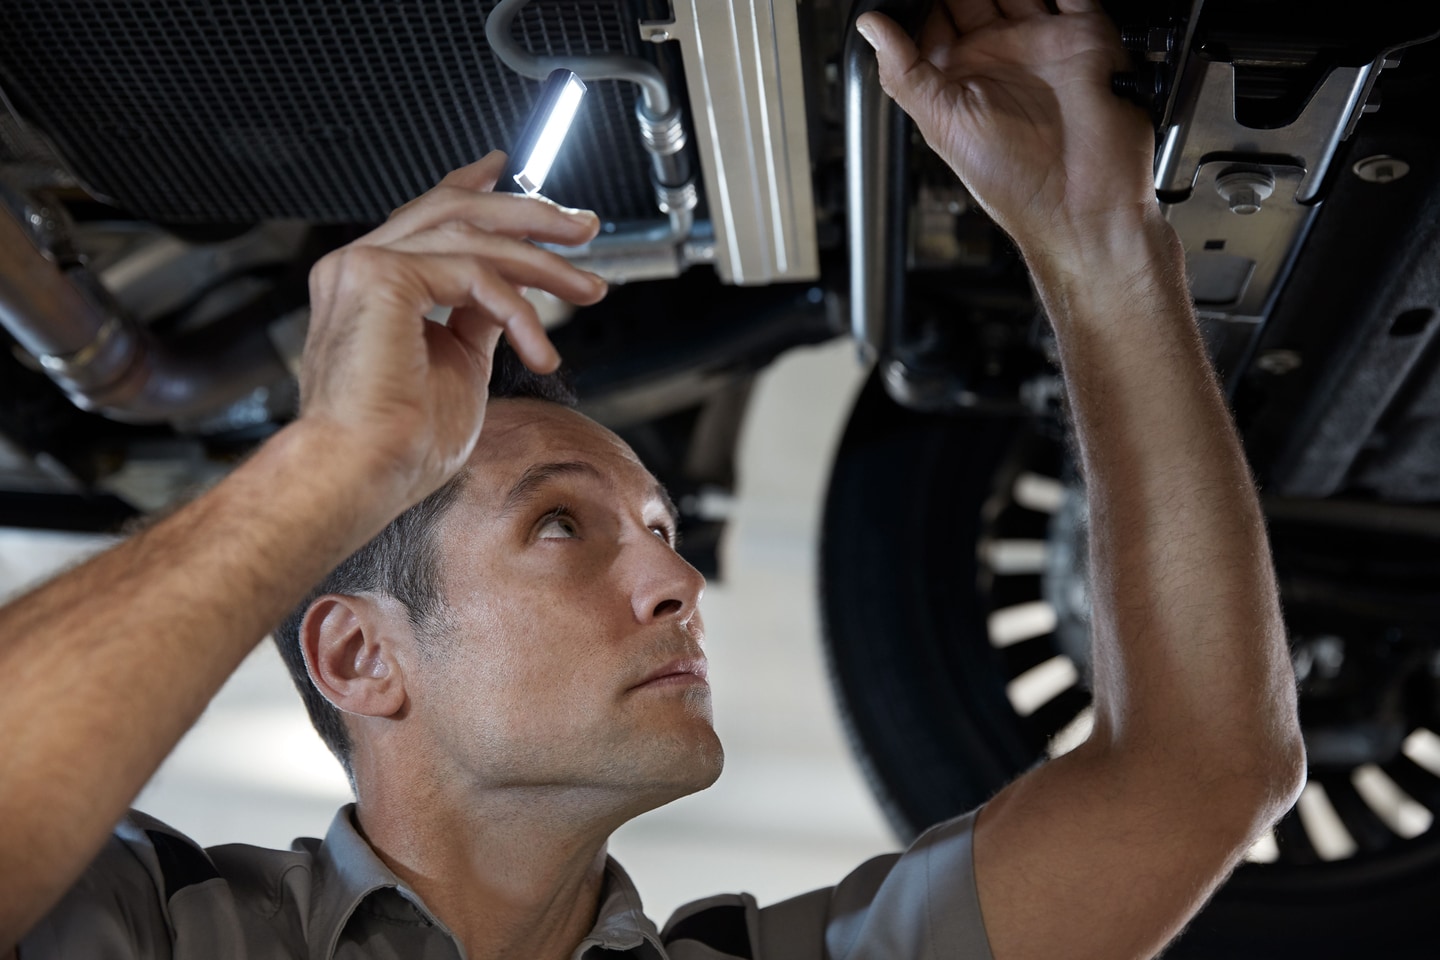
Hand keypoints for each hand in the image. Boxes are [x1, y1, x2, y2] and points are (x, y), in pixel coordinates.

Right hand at [299, 150, 606, 509]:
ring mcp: (363, 265)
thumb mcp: (458, 365)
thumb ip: (475, 320)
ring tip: (588, 289)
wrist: (361, 476)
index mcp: (370, 284)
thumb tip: (508, 298)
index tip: (508, 170)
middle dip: (529, 213)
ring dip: (543, 261)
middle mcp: (359, 266)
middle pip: (455, 208)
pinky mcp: (379, 277)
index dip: (472, 184)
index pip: (427, 215)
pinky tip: (540, 350)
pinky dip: (518, 309)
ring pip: (472, 235)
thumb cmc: (400, 445)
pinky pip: (473, 274)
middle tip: (585, 228)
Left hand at [858, 0, 1157, 255]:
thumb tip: (870, 27)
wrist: (1079, 204)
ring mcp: (1041, 42)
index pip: (932, 17)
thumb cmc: (1011, 183)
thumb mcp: (941, 123)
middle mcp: (1000, 55)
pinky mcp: (1085, 35)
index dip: (918, 0)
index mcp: (960, 76)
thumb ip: (905, 71)